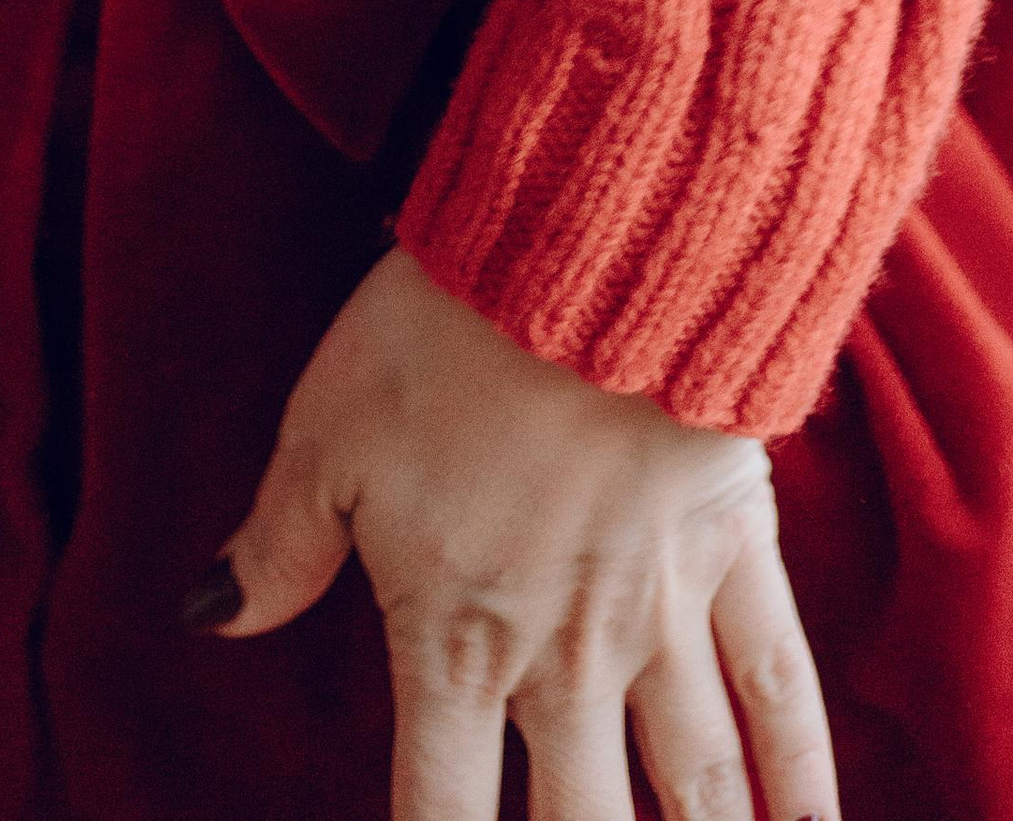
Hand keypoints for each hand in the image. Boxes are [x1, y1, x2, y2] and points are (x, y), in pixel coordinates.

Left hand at [209, 247, 837, 820]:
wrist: (589, 247)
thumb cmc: (439, 330)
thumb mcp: (325, 430)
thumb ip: (278, 543)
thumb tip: (208, 615)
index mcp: (455, 636)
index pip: (439, 812)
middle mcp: (566, 654)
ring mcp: (662, 611)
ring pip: (694, 787)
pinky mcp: (736, 550)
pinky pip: (778, 688)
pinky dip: (805, 779)